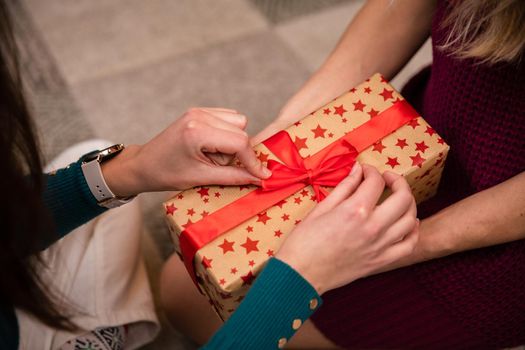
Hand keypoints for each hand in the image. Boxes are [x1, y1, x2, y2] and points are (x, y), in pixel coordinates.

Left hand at [101, 107, 270, 195]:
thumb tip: (260, 178)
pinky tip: (212, 148)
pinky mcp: (199, 112)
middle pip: (241, 130)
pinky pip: (228, 119)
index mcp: (198, 131)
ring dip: (234, 142)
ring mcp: (199, 111)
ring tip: (214, 157)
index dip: (253, 160)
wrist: (143, 165)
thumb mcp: (201, 178)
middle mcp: (199, 115)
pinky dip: (227, 134)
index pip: (239, 142)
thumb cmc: (167, 174)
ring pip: (238, 122)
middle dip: (239, 152)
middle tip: (221, 167)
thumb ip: (234, 176)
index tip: (262, 176)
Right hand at [276, 163, 418, 294]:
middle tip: (387, 179)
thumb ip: (344, 187)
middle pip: (403, 197)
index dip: (371, 171)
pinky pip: (408, 245)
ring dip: (407, 204)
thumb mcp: (321, 208)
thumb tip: (357, 169)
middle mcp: (373, 227)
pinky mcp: (380, 261)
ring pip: (410, 219)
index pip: (376, 181)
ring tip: (397, 199)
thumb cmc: (304, 241)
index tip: (365, 171)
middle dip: (398, 182)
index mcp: (355, 210)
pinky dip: (412, 231)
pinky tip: (407, 223)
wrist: (301, 274)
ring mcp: (379, 246)